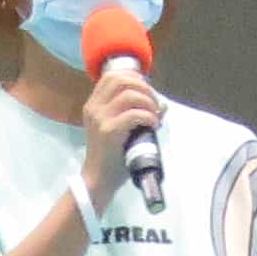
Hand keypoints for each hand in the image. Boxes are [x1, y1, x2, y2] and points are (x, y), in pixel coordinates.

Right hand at [81, 57, 164, 209]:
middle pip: (120, 80)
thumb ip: (135, 114)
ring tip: (154, 114)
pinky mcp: (109, 131)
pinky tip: (153, 125)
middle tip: (154, 102)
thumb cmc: (111, 156)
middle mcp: (94, 108)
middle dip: (144, 87)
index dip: (133, 77)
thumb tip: (163, 105)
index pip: (111, 76)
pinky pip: (134, 114)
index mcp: (93, 105)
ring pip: (129, 95)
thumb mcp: (119, 130)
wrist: (98, 179)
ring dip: (148, 101)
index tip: (147, 89)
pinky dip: (148, 116)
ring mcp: (100, 118)